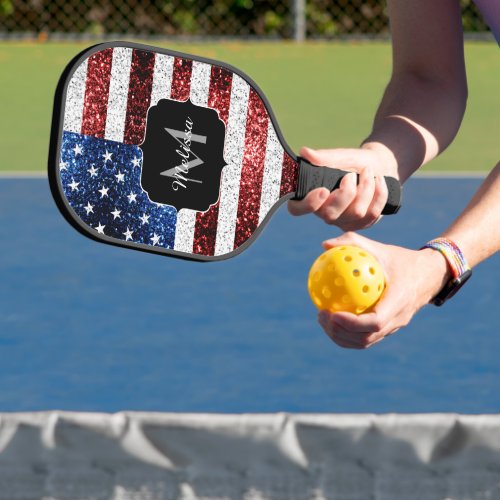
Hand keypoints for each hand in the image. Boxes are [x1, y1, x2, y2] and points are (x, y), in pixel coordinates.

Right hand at [288, 145, 397, 230]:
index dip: (308, 204)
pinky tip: (379, 180)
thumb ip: (324, 157)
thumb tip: (305, 152)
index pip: (297, 209)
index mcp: (312, 196)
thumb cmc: (354, 162)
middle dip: (346, 193)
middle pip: (330, 215)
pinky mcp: (362, 224)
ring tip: (368, 172)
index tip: (323, 190)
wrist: (379, 166)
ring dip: (366, 188)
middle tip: (351, 175)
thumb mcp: (341, 156)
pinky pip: (372, 214)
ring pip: (356, 213)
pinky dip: (379, 193)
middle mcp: (324, 213)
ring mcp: (343, 221)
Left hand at [316, 232, 450, 348]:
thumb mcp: (380, 248)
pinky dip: (347, 334)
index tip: (332, 313)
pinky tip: (332, 319)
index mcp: (399, 301)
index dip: (352, 323)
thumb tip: (325, 245)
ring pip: (365, 342)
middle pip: (366, 338)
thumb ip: (353, 243)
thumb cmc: (401, 260)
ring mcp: (394, 327)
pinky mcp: (389, 329)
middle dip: (340, 332)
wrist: (429, 275)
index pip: (375, 322)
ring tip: (323, 319)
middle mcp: (398, 319)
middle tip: (321, 315)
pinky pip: (366, 337)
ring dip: (341, 336)